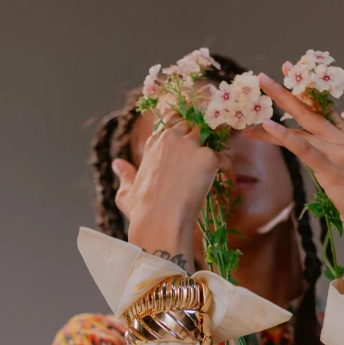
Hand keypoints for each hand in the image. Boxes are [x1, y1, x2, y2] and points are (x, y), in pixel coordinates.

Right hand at [111, 114, 233, 273]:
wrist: (159, 222)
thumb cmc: (142, 212)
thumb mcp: (127, 192)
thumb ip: (124, 175)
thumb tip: (117, 164)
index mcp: (153, 143)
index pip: (171, 122)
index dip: (182, 133)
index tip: (188, 147)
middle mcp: (171, 138)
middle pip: (193, 126)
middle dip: (201, 138)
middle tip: (206, 160)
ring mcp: (190, 146)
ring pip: (210, 137)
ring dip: (215, 149)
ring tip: (216, 169)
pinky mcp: (208, 157)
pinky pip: (224, 158)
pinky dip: (226, 170)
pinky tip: (223, 183)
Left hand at [244, 64, 343, 292]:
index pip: (323, 106)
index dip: (305, 88)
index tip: (289, 70)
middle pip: (308, 111)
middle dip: (284, 93)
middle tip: (263, 77)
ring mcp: (338, 152)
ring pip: (300, 130)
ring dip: (272, 121)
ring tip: (252, 110)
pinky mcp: (331, 169)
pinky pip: (303, 149)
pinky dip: (285, 136)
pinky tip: (269, 126)